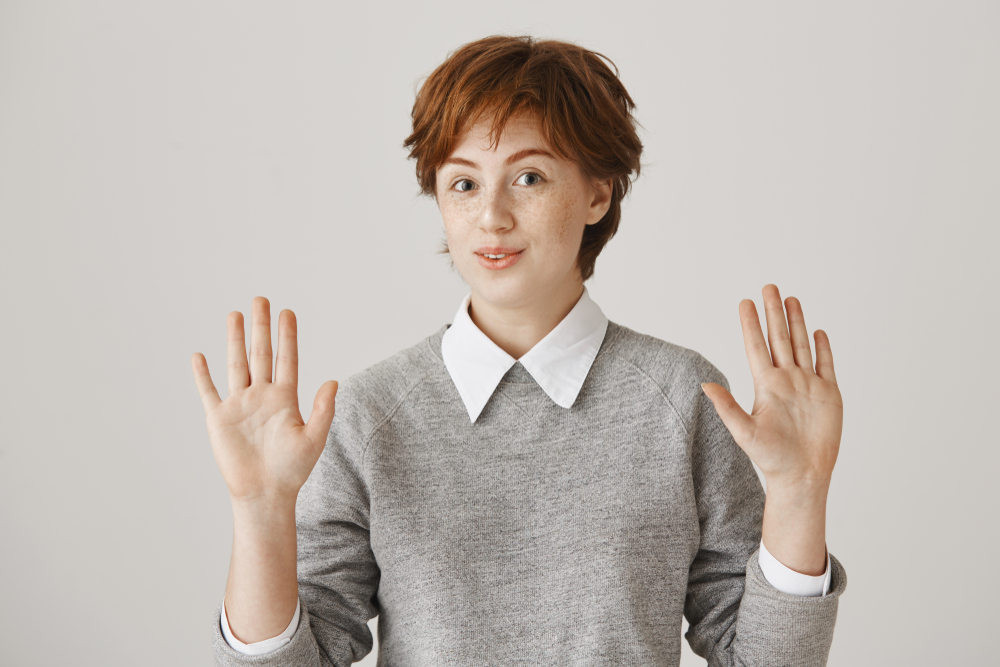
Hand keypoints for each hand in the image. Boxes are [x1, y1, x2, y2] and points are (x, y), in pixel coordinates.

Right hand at [191, 297, 337, 503]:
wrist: (265, 494)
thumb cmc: (292, 470)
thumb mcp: (314, 438)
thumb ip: (323, 409)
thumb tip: (333, 381)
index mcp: (285, 399)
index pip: (286, 359)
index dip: (287, 336)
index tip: (287, 312)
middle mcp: (262, 397)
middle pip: (261, 354)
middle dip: (261, 327)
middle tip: (261, 299)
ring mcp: (239, 405)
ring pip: (236, 365)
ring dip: (235, 340)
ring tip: (235, 315)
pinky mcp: (219, 419)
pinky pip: (209, 391)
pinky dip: (202, 375)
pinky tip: (199, 356)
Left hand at [702, 284, 841, 487]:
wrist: (802, 475)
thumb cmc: (771, 458)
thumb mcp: (744, 432)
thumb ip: (727, 407)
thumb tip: (704, 385)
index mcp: (766, 386)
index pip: (757, 346)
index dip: (751, 324)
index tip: (744, 302)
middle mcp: (786, 381)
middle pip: (779, 338)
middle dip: (774, 313)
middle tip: (768, 287)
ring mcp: (808, 386)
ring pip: (801, 346)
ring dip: (796, 323)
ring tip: (790, 299)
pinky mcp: (829, 395)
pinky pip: (826, 365)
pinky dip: (822, 348)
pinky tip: (817, 332)